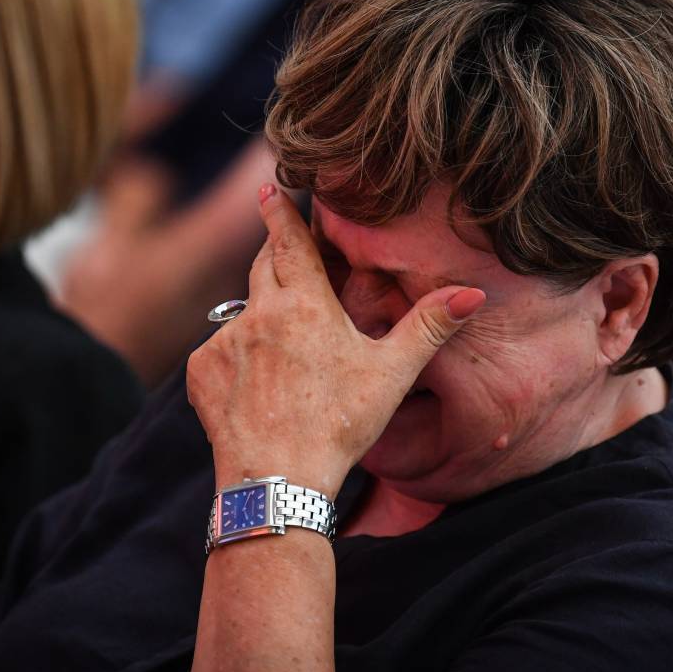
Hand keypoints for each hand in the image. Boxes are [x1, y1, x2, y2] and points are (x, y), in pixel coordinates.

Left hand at [186, 185, 485, 496]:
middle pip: (263, 267)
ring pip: (243, 313)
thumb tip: (472, 294)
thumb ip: (430, 326)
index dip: (280, 212)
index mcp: (304, 305)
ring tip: (284, 356)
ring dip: (262, 319)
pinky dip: (236, 357)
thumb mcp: (392, 374)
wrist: (277, 482)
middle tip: (285, 252)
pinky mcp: (199, 372)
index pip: (289, 242)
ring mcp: (223, 342)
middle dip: (274, 255)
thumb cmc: (340, 425)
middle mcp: (258, 313)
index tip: (270, 189)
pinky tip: (258, 387)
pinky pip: (219, 349)